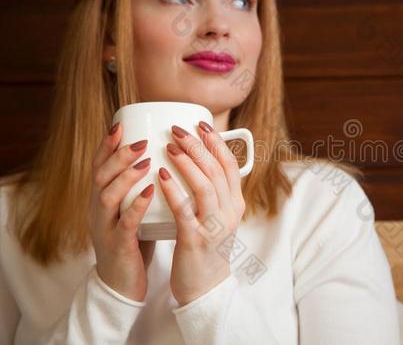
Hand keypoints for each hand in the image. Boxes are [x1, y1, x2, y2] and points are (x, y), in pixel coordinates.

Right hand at [89, 122, 156, 301]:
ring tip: (145, 160)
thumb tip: (160, 157)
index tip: (119, 124)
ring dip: (126, 175)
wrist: (122, 284)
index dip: (107, 145)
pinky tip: (150, 192)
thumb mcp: (130, 210)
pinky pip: (125, 223)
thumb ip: (137, 187)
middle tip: (139, 140)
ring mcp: (105, 227)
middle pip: (100, 175)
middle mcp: (99, 210)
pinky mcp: (117, 245)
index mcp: (103, 199)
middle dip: (118, 155)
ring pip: (108, 196)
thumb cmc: (133, 241)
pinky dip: (137, 205)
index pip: (99, 166)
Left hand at [158, 121, 245, 305]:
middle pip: (218, 171)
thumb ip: (211, 190)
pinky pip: (185, 211)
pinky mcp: (196, 240)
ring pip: (205, 187)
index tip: (200, 124)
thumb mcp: (216, 216)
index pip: (231, 165)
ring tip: (169, 146)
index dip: (216, 142)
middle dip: (198, 146)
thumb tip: (198, 160)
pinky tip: (160, 176)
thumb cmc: (204, 245)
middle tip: (177, 129)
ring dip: (187, 163)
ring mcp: (215, 227)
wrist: (204, 287)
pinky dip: (173, 191)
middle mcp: (230, 212)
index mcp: (235, 203)